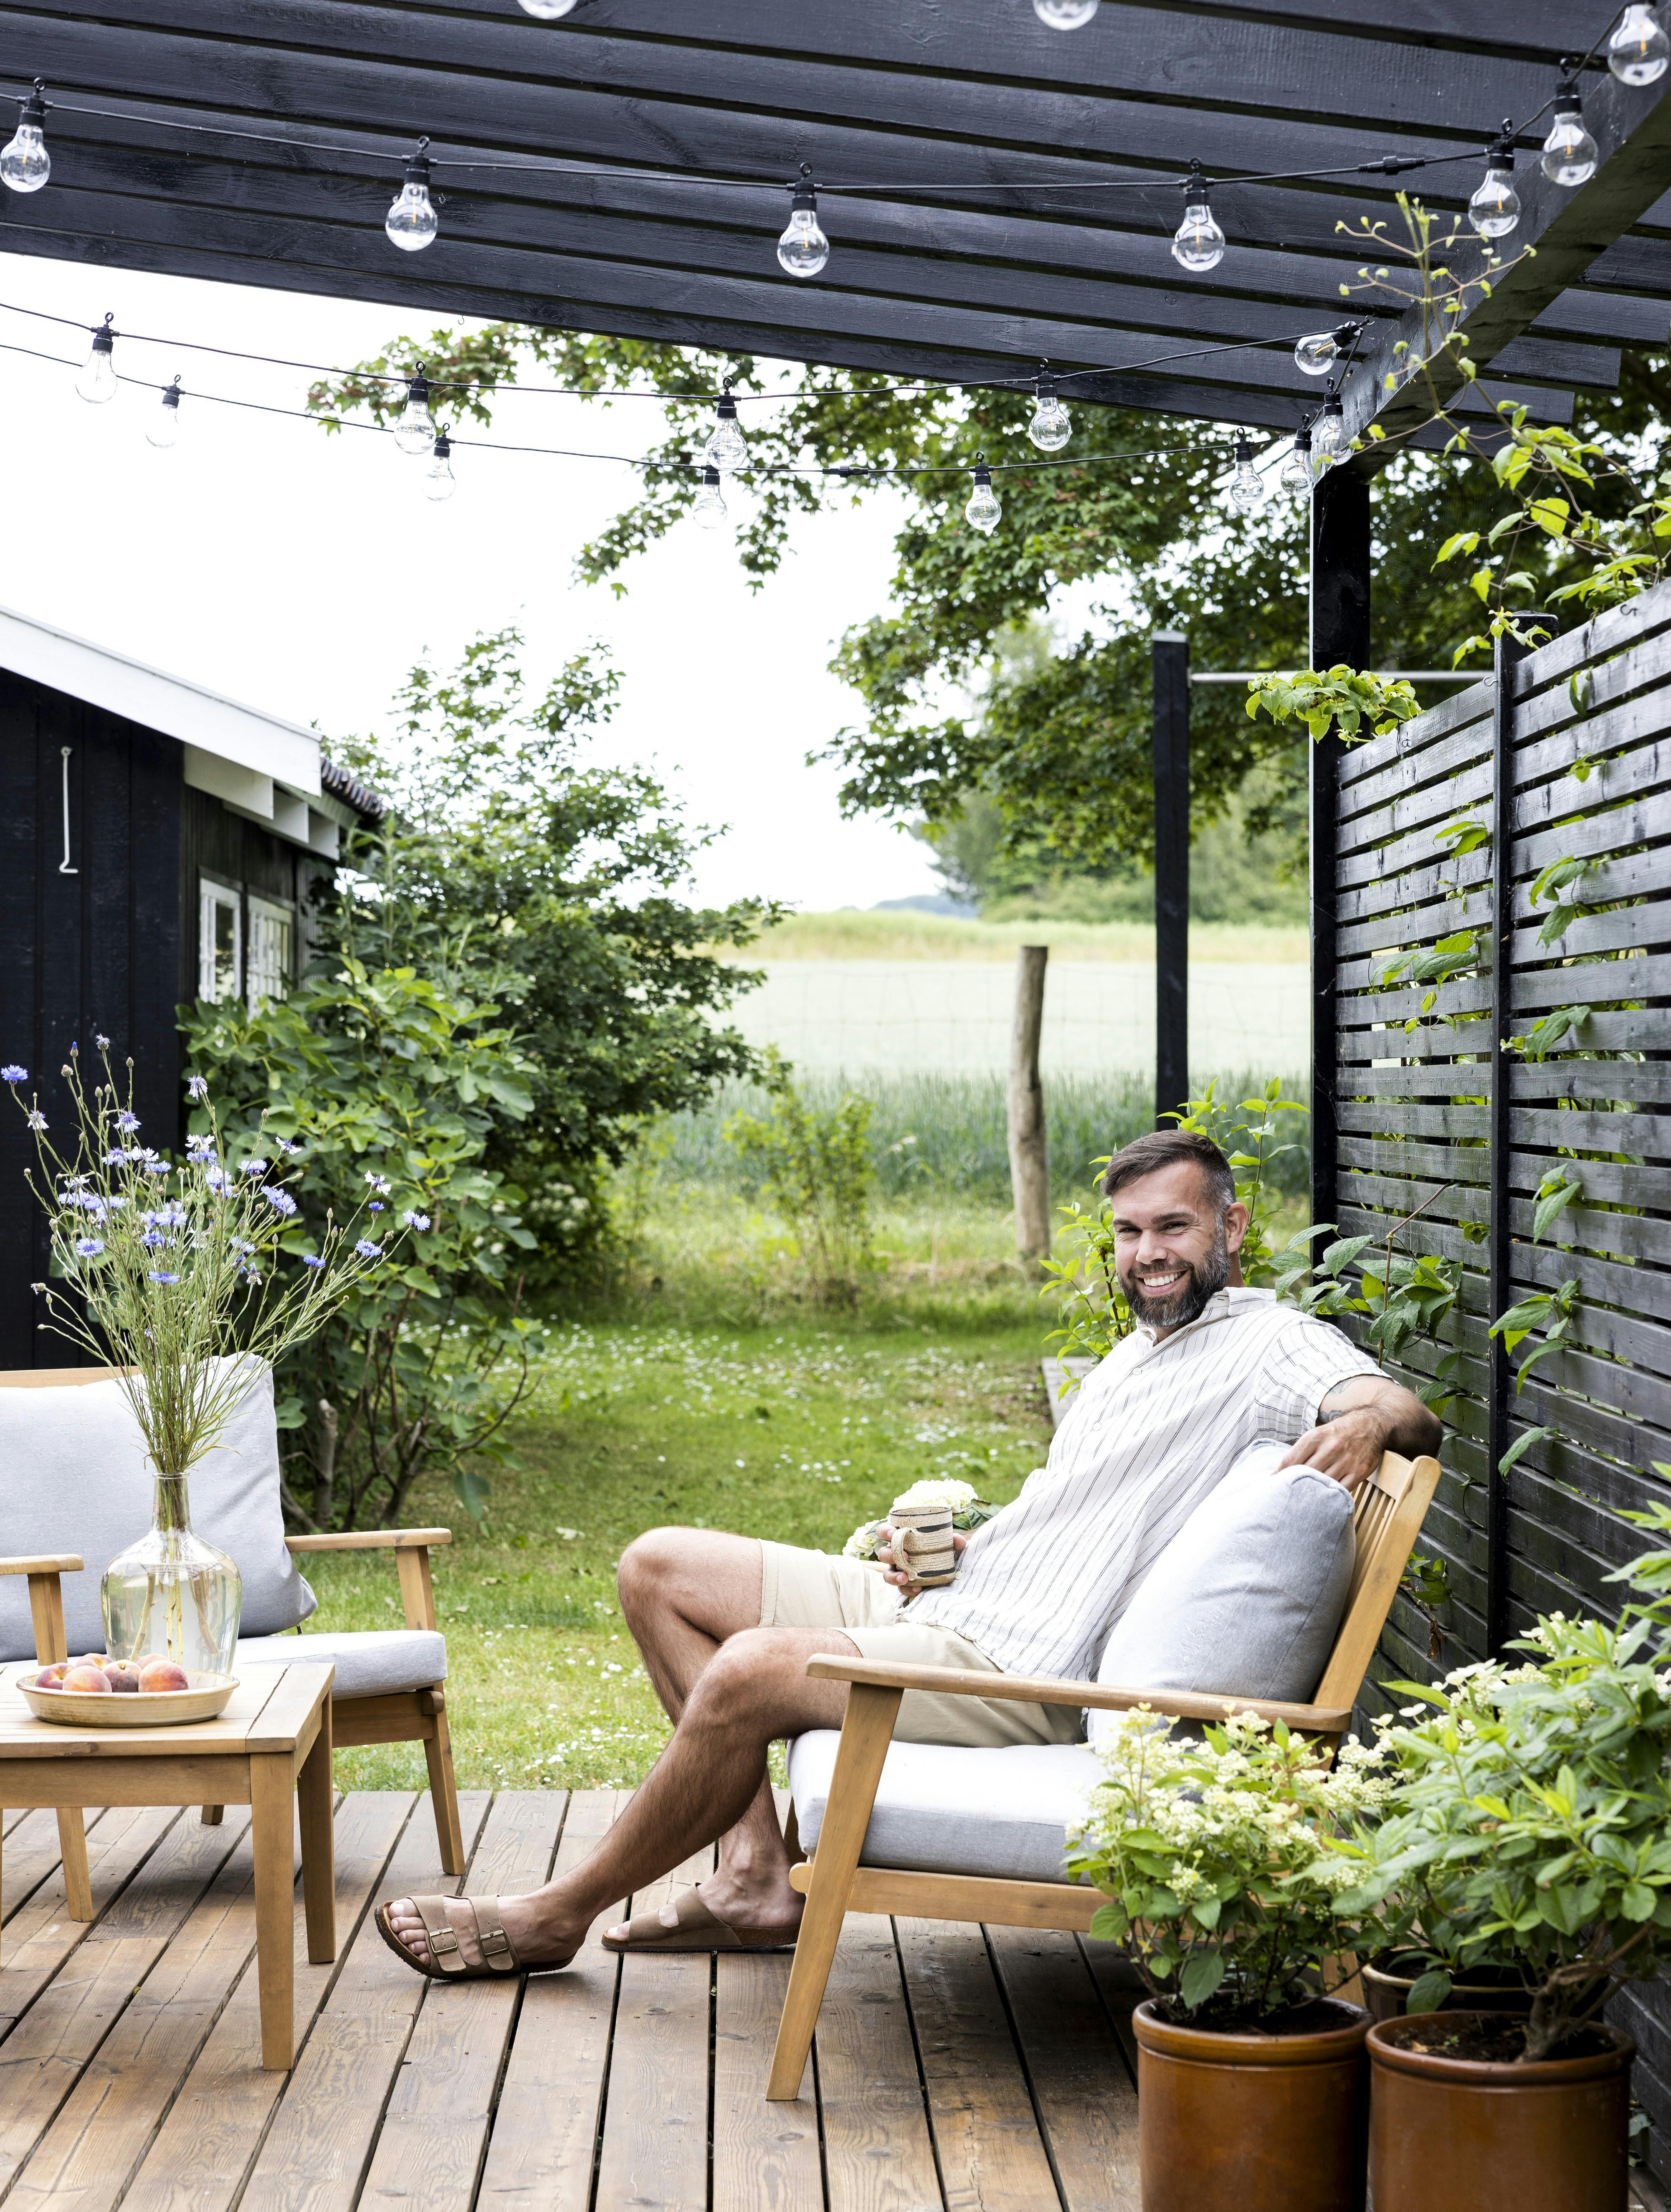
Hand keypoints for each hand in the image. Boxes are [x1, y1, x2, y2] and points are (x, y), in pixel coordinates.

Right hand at [876, 1524, 967, 1593]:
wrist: (946, 1573)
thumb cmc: (939, 1552)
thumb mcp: (948, 1545)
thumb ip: (953, 1541)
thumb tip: (958, 1540)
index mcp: (901, 1539)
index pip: (885, 1531)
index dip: (885, 1531)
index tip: (893, 1533)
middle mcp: (896, 1554)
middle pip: (883, 1553)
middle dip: (889, 1555)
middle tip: (905, 1556)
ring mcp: (898, 1570)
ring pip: (887, 1573)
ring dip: (893, 1576)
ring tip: (905, 1577)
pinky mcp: (904, 1584)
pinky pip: (900, 1589)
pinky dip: (907, 1589)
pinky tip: (917, 1588)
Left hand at [1277, 1407, 1391, 1492]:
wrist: (1369, 1425)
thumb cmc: (1337, 1433)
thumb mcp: (1316, 1435)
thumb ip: (1299, 1452)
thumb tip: (1278, 1472)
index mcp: (1315, 1437)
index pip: (1291, 1460)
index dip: (1279, 1475)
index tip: (1272, 1484)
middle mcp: (1330, 1447)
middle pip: (1306, 1473)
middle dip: (1295, 1485)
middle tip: (1287, 1496)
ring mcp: (1346, 1460)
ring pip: (1323, 1483)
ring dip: (1313, 1493)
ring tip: (1304, 1500)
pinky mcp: (1359, 1471)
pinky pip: (1341, 1489)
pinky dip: (1332, 1495)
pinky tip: (1324, 1499)